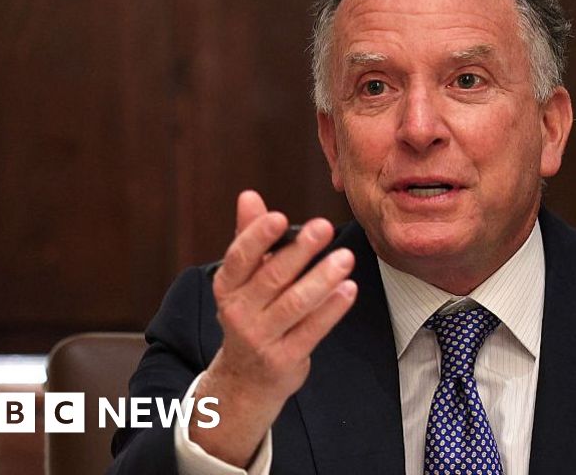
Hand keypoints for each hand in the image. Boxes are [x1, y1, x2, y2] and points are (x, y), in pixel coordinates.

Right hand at [189, 190, 357, 466]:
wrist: (245, 379)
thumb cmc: (251, 315)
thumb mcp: (243, 280)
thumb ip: (248, 237)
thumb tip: (249, 196)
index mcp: (227, 287)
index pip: (239, 258)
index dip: (257, 237)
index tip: (280, 217)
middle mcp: (238, 312)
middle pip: (272, 278)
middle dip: (300, 251)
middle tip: (325, 226)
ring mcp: (261, 338)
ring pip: (294, 304)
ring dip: (322, 279)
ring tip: (345, 258)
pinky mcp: (284, 359)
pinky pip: (311, 331)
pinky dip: (331, 309)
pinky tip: (349, 290)